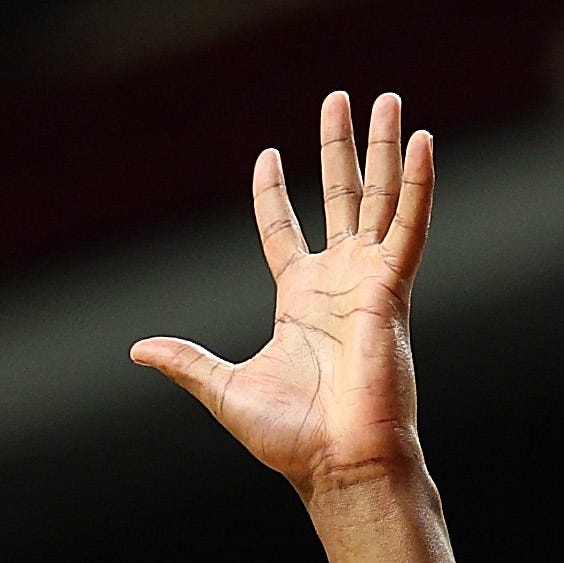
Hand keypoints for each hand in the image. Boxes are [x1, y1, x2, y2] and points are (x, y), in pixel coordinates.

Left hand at [131, 89, 433, 501]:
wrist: (340, 462)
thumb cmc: (291, 439)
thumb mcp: (224, 389)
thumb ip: (187, 361)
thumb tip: (139, 350)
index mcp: (298, 301)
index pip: (282, 230)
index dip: (273, 193)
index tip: (267, 155)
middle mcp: (337, 283)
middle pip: (339, 198)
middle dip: (341, 149)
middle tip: (340, 100)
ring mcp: (369, 282)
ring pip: (380, 199)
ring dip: (386, 149)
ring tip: (391, 100)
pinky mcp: (393, 289)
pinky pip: (410, 226)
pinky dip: (420, 184)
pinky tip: (425, 142)